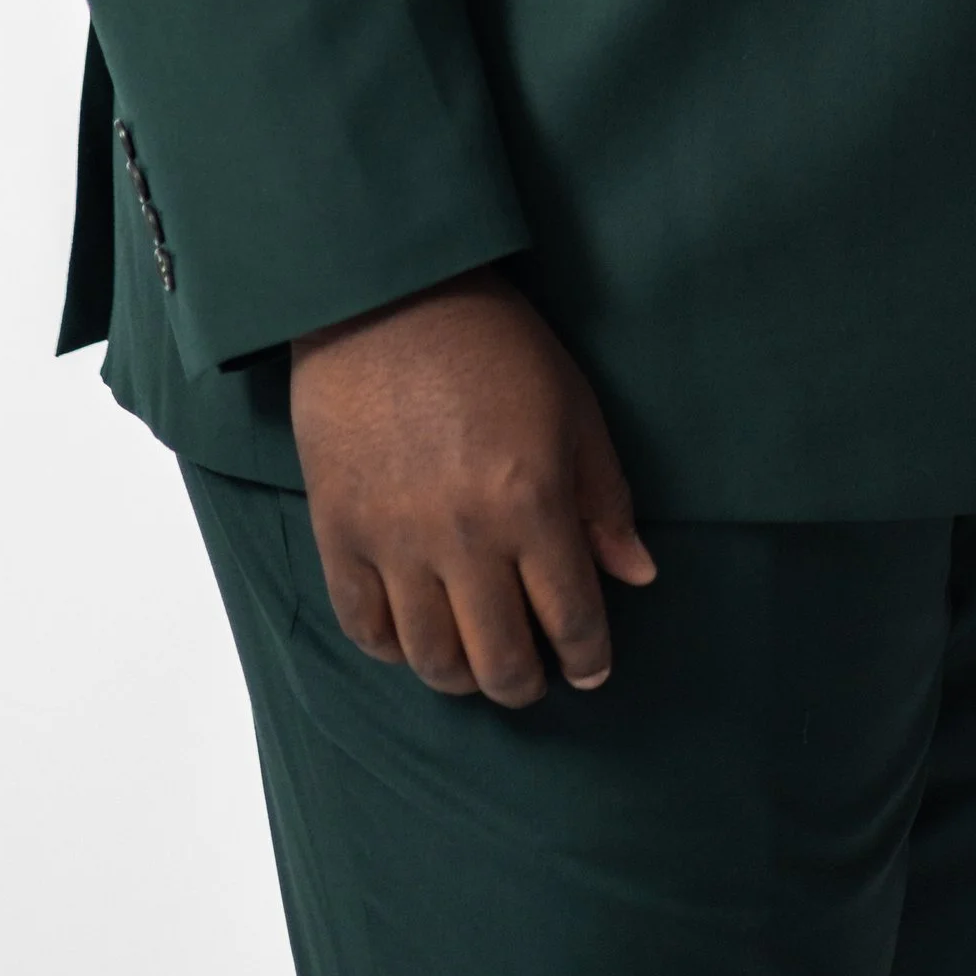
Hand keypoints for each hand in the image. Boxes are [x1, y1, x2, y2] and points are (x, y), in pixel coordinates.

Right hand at [287, 269, 656, 705]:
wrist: (385, 292)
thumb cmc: (492, 341)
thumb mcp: (572, 405)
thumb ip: (603, 498)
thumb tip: (637, 575)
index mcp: (532, 501)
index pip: (571, 618)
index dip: (588, 658)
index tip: (590, 670)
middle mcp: (464, 535)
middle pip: (500, 660)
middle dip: (526, 683)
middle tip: (534, 675)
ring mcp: (394, 539)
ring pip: (431, 659)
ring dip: (462, 677)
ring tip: (476, 661)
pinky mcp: (339, 530)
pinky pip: (364, 625)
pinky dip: (392, 648)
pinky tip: (414, 636)